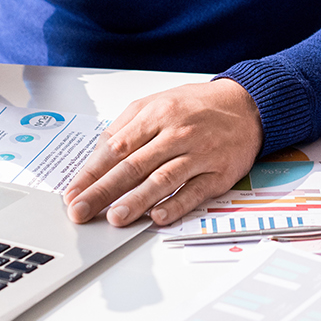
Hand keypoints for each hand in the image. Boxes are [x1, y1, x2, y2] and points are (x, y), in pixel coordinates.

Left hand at [63, 80, 263, 226]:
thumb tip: (97, 157)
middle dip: (103, 191)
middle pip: (133, 165)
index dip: (92, 172)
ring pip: (162, 180)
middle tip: (81, 211)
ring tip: (115, 217)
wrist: (247, 105)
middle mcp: (176, 133)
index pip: (117, 146)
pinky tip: (158, 217)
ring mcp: (199, 154)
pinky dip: (176, 206)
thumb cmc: (196, 107)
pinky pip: (194, 192)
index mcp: (157, 114)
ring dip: (137, 201)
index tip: (73, 192)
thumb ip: (126, 127)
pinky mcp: (218, 173)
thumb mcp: (157, 103)